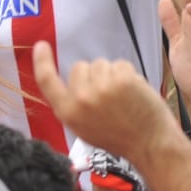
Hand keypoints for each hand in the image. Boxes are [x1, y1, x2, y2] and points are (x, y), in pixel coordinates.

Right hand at [33, 43, 185, 172]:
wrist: (149, 145)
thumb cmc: (119, 138)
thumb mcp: (84, 127)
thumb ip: (74, 104)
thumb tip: (76, 80)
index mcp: (68, 113)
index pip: (46, 81)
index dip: (42, 61)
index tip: (41, 46)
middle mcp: (81, 99)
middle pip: (79, 67)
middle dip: (93, 75)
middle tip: (108, 96)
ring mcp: (101, 89)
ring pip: (101, 64)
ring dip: (112, 74)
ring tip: (123, 97)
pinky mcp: (121, 80)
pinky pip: (120, 64)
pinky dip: (128, 74)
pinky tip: (134, 93)